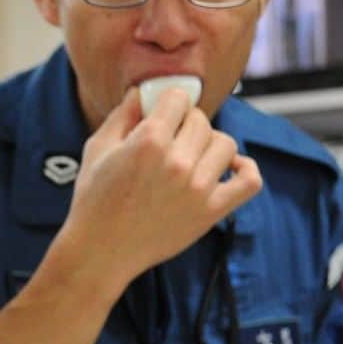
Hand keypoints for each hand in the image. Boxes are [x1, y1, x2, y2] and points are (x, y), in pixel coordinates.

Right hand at [59, 86, 261, 298]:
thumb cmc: (93, 199)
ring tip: (190, 155)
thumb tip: (142, 93)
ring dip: (208, 144)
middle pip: (200, 120)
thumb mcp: (97, 148)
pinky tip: (227, 166)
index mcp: (148, 142)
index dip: (166, 101)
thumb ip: (122, 115)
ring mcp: (198, 188)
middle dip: (184, 123)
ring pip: (225, 143)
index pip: (177, 98)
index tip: (160, 112)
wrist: (101, 250)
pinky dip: (244, 168)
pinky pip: (249, 181)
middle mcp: (177, 162)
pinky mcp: (212, 211)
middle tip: (169, 138)